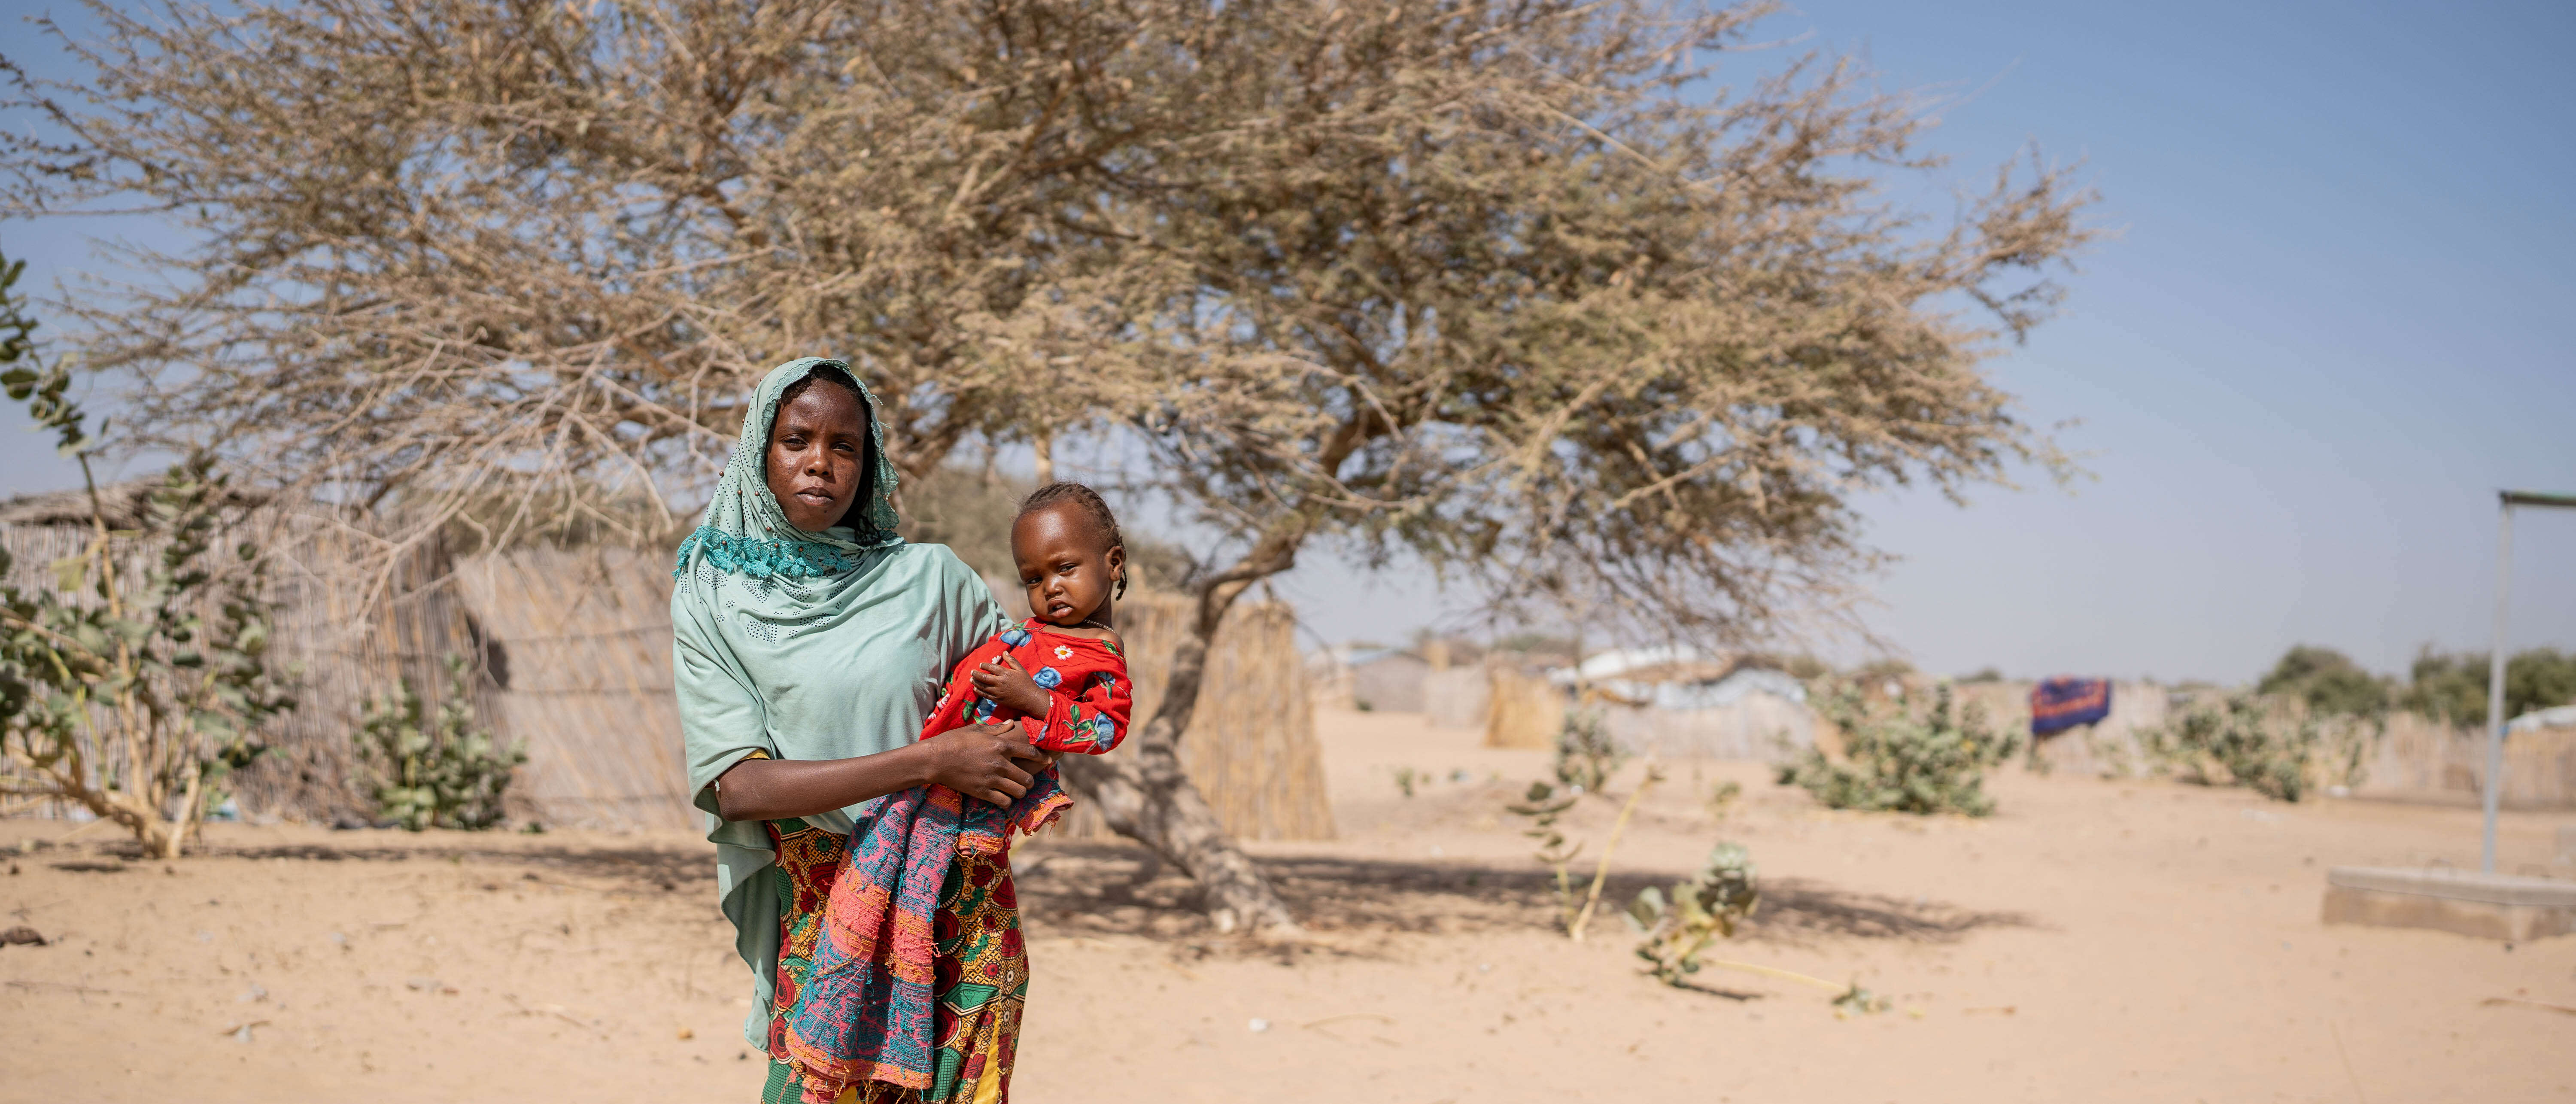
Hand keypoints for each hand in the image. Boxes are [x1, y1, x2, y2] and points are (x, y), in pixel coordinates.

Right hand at [920, 720, 1048, 805]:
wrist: (936, 758)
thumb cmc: (954, 740)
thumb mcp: (976, 729)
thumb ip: (997, 729)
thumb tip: (1012, 724)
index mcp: (1000, 745)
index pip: (1030, 752)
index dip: (1042, 758)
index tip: (1048, 761)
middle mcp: (1000, 762)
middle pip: (1027, 777)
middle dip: (1029, 781)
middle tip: (1025, 781)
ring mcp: (992, 779)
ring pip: (1019, 791)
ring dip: (1019, 792)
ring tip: (1015, 791)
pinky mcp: (982, 792)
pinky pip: (1004, 802)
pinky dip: (1006, 801)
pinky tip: (1002, 798)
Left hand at [970, 652, 1052, 716]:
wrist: (1030, 698)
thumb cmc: (1026, 682)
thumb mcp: (1020, 669)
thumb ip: (1011, 660)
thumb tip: (1004, 652)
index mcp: (1005, 673)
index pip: (991, 668)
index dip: (984, 666)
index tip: (980, 665)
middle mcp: (1000, 682)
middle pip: (984, 677)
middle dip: (976, 674)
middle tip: (972, 672)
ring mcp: (998, 692)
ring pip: (983, 686)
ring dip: (975, 682)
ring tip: (971, 679)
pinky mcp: (998, 699)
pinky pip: (985, 695)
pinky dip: (979, 691)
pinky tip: (976, 689)